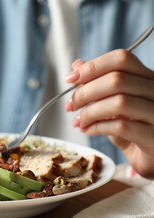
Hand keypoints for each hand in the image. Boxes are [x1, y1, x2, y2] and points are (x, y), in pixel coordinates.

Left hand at [65, 49, 153, 178]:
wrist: (153, 158)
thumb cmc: (134, 130)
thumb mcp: (113, 104)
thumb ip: (98, 84)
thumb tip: (78, 65)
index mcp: (147, 79)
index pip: (121, 59)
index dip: (92, 66)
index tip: (71, 79)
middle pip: (117, 79)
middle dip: (85, 92)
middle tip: (71, 105)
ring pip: (120, 102)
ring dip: (90, 112)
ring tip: (79, 121)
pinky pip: (121, 127)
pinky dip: (97, 127)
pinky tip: (88, 130)